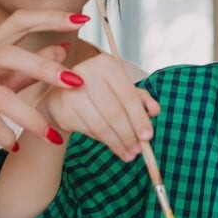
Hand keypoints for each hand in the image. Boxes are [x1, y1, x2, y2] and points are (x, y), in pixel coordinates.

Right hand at [0, 9, 86, 176]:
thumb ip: (24, 70)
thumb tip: (62, 50)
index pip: (17, 22)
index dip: (48, 18)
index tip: (80, 18)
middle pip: (9, 53)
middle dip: (45, 67)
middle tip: (77, 81)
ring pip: (0, 94)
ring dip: (31, 116)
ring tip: (52, 136)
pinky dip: (5, 135)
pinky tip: (15, 146)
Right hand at [41, 53, 160, 161]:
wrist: (63, 97)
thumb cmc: (98, 93)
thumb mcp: (121, 91)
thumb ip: (141, 99)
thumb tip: (154, 110)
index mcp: (106, 64)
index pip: (128, 95)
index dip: (140, 118)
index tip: (148, 136)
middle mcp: (87, 73)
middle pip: (115, 112)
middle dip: (129, 135)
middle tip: (138, 150)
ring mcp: (71, 91)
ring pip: (101, 125)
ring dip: (117, 143)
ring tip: (128, 153)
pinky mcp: (62, 108)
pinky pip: (88, 131)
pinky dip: (102, 141)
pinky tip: (111, 144)